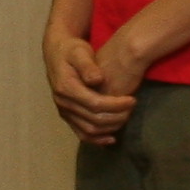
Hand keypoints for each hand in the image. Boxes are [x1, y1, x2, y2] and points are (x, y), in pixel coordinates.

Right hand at [44, 29, 133, 144]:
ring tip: (126, 117)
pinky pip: (82, 134)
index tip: (132, 99)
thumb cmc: (72, 50)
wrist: (57, 54)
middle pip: (93, 119)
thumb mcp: (79, 51)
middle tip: (132, 108)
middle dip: (117, 117)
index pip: (95, 104)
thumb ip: (88, 66)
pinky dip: (97, 139)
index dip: (116, 105)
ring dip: (110, 128)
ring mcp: (64, 111)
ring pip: (89, 130)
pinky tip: (112, 138)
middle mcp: (63, 103)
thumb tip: (97, 79)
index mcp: (66, 88)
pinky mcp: (67, 116)